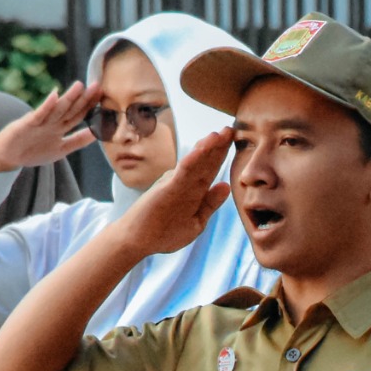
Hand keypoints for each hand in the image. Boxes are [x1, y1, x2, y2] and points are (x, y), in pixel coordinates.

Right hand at [0, 81, 100, 172]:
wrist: (6, 156)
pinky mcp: (26, 124)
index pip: (79, 115)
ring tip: (79, 86)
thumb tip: (97, 133)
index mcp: (60, 128)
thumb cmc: (32, 151)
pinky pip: (38, 115)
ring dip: (68, 98)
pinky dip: (46, 106)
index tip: (104, 96)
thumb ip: (78, 141)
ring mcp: (39, 123)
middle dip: (84, 98)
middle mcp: (51, 122)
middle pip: (70, 109)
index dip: (91, 106)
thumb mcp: (60, 150)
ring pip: (57, 109)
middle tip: (97, 85)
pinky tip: (54, 95)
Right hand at [113, 127, 231, 256]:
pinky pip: (182, 174)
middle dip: (218, 146)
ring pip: (195, 164)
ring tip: (218, 133)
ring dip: (207, 148)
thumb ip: (210, 204)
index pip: (210, 169)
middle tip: (230, 129)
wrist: (136, 241)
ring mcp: (176, 185)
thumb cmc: (164, 233)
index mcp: (193, 191)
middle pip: (204, 162)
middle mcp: (185, 184)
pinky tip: (202, 148)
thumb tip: (226, 185)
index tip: (234, 140)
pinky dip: (192, 160)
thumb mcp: (195, 221)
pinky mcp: (166, 190)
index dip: (221, 154)